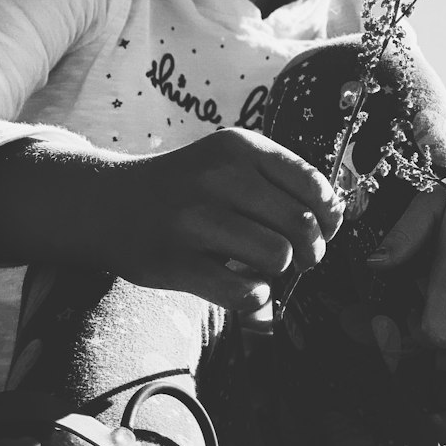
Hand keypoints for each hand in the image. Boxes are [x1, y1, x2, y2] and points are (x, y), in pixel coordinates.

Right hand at [104, 128, 343, 305]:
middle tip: (299, 260)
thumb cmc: (186, 189)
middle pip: (301, 226)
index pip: (314, 186)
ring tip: (262, 269)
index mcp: (239, 148)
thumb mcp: (228, 162)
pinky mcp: (174, 261)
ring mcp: (193, 218)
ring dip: (279, 273)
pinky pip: (244, 292)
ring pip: (277, 257)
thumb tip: (338, 215)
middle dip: (311, 251)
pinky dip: (255, 298)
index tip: (322, 230)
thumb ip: (279, 181)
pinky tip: (244, 288)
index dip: (330, 217)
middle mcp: (218, 176)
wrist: (107, 203)